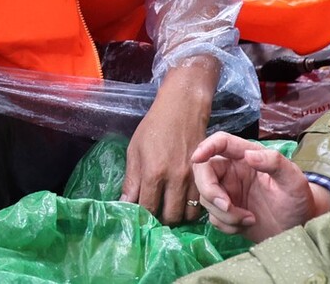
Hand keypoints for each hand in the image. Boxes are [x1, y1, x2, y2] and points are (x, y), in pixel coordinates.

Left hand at [121, 57, 216, 224]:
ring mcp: (192, 180)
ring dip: (177, 215)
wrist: (182, 110)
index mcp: (153, 173)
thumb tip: (124, 204)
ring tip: (169, 208)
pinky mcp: (204, 177)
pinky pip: (200, 204)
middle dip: (160, 219)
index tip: (139, 215)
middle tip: (155, 213)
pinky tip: (183, 201)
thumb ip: (131, 181)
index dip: (142, 216)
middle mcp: (175, 180)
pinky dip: (191, 208)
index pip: (147, 208)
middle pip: (169, 217)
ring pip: (187, 214)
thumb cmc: (154, 128)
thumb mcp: (135, 151)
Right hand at [189, 132, 326, 243]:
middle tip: (227, 206)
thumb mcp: (293, 179)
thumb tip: (249, 155)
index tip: (197, 158)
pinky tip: (246, 224)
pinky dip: (227, 224)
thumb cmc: (299, 199)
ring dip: (224, 213)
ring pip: (206, 197)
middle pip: (203, 171)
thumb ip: (274, 162)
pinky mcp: (226, 212)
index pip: (221, 142)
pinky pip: (213, 216)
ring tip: (248, 219)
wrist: (300, 228)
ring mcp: (228, 192)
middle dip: (210, 190)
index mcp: (246, 156)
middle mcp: (233, 171)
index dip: (206, 147)